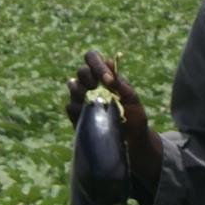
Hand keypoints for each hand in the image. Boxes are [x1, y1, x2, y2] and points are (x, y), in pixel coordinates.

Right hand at [66, 51, 163, 199]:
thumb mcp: (132, 100)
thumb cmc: (134, 119)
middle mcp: (91, 86)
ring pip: (72, 86)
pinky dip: (76, 108)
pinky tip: (85, 113)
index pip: (93, 59)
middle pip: (81, 71)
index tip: (108, 80)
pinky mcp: (77, 116)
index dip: (97, 65)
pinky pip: (69, 106)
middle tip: (96, 86)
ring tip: (89, 98)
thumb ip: (121, 83)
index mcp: (105, 78)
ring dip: (79, 89)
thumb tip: (109, 62)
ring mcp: (82, 100)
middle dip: (88, 76)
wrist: (132, 144)